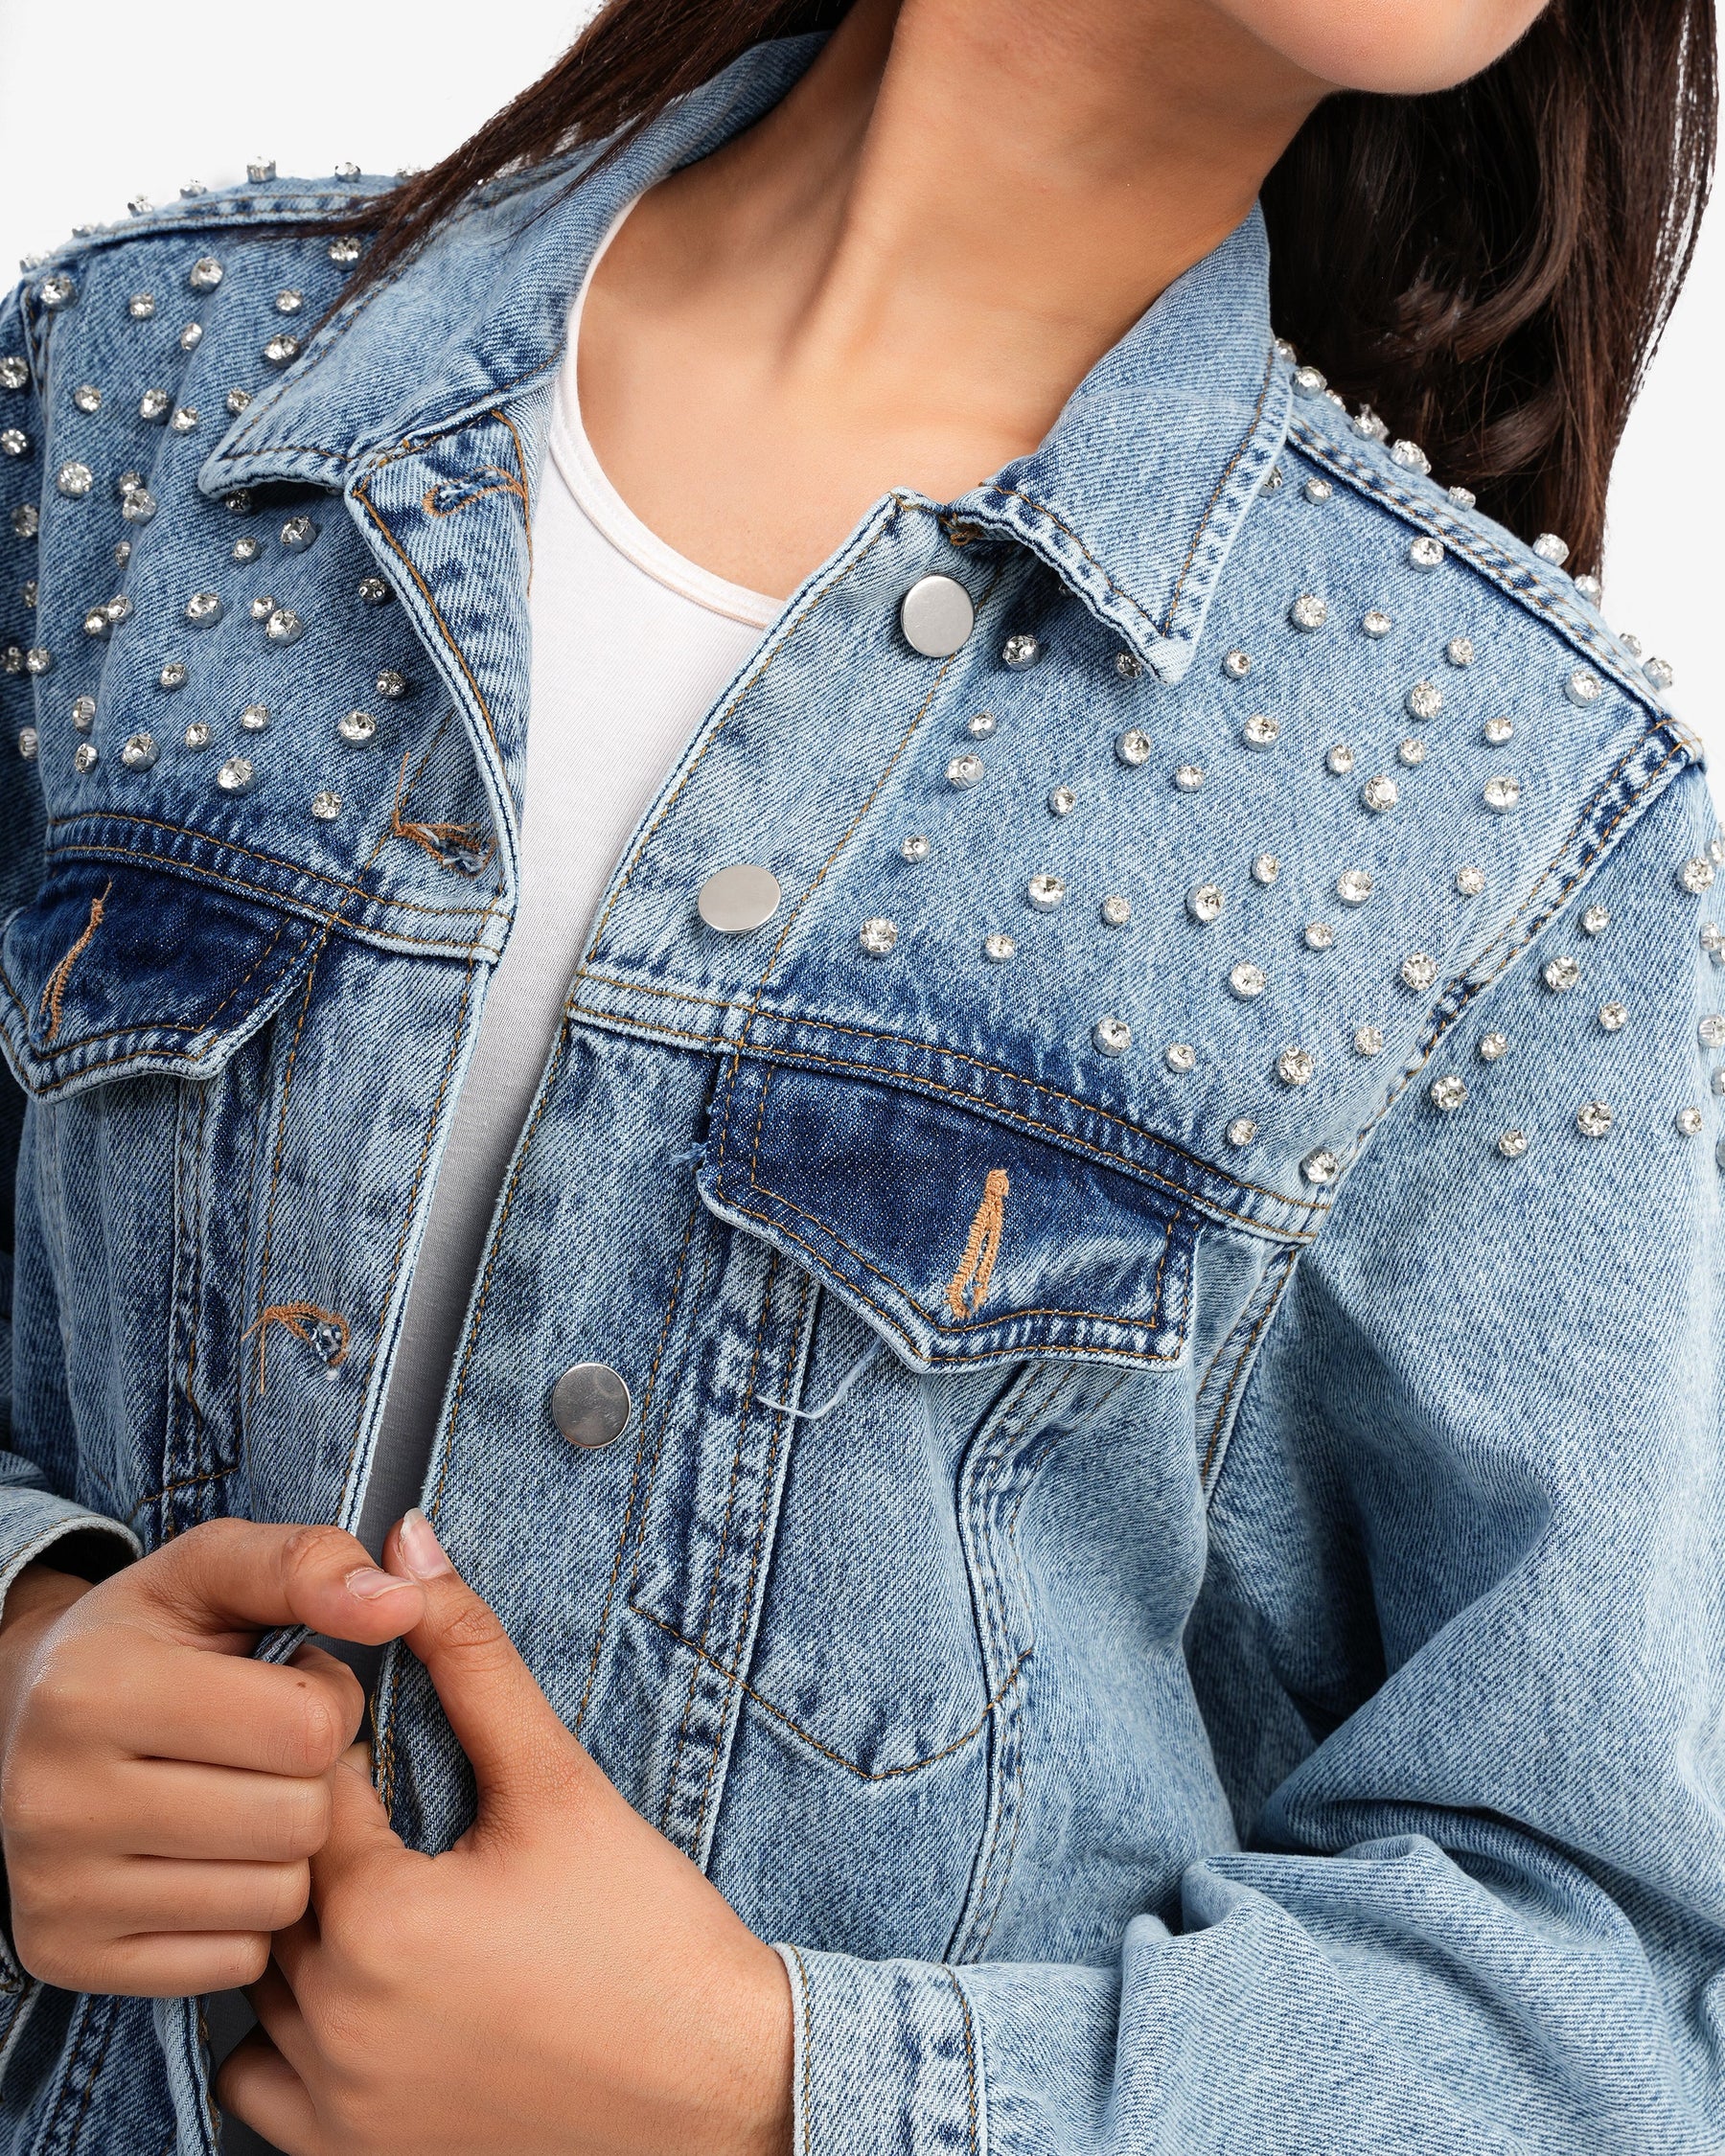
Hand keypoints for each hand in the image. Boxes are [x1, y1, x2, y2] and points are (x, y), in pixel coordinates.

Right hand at [0, 1520, 427, 1994]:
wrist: (21, 1718)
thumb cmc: (153, 1636)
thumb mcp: (219, 1569)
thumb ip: (313, 1564)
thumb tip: (402, 1603)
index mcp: (92, 1689)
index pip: (308, 1728)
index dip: (332, 1700)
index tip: (294, 1685)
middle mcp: (53, 1799)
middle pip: (298, 1822)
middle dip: (314, 1778)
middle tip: (271, 1750)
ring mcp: (53, 1892)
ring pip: (276, 1900)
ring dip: (290, 1850)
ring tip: (245, 1797)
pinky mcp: (66, 1958)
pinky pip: (234, 1963)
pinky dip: (247, 1915)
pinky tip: (213, 1859)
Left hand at [218, 1508, 793, 2155]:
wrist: (715, 2094)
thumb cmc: (649, 1943)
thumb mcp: (559, 1783)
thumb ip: (472, 1656)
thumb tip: (413, 1547)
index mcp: (377, 1920)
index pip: (304, 1783)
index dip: (343, 1742)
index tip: (382, 1734)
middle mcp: (335, 2022)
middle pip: (274, 1879)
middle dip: (326, 1832)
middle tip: (394, 1812)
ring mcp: (336, 2105)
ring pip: (257, 1977)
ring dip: (304, 1928)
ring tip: (391, 1895)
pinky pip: (258, 2084)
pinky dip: (289, 2035)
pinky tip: (369, 1993)